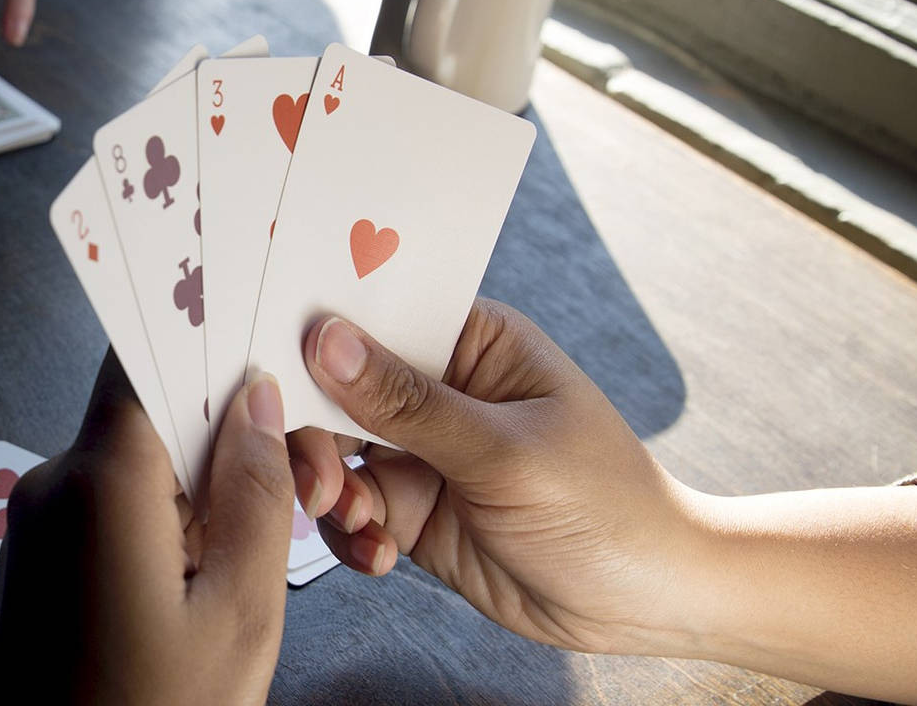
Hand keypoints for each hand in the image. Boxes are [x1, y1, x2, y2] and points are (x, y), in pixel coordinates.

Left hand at [0, 353, 293, 704]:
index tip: (267, 333)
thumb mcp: (239, 617)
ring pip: (138, 467)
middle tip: (311, 478)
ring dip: (206, 487)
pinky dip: (169, 524)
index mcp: (98, 483)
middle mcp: (52, 487)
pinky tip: (219, 572)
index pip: (144, 355)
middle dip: (230, 429)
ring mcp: (39, 529)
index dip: (207, 335)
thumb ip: (255, 496)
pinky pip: (113, 511)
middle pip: (150, 413)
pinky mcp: (40, 567)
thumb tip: (256, 402)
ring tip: (277, 536)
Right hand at [291, 302, 916, 704]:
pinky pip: (349, 509)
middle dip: (313, 432)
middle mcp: (440, 389)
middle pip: (337, 388)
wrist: (647, 602)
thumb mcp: (505, 451)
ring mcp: (423, 452)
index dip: (318, 333)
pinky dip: (350, 532)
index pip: (377, 314)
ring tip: (356, 520)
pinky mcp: (413, 508)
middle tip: (316, 475)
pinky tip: (380, 554)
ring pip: (332, 453)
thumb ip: (408, 402)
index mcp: (471, 341)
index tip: (270, 361)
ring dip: (327, 488)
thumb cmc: (608, 508)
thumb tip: (328, 340)